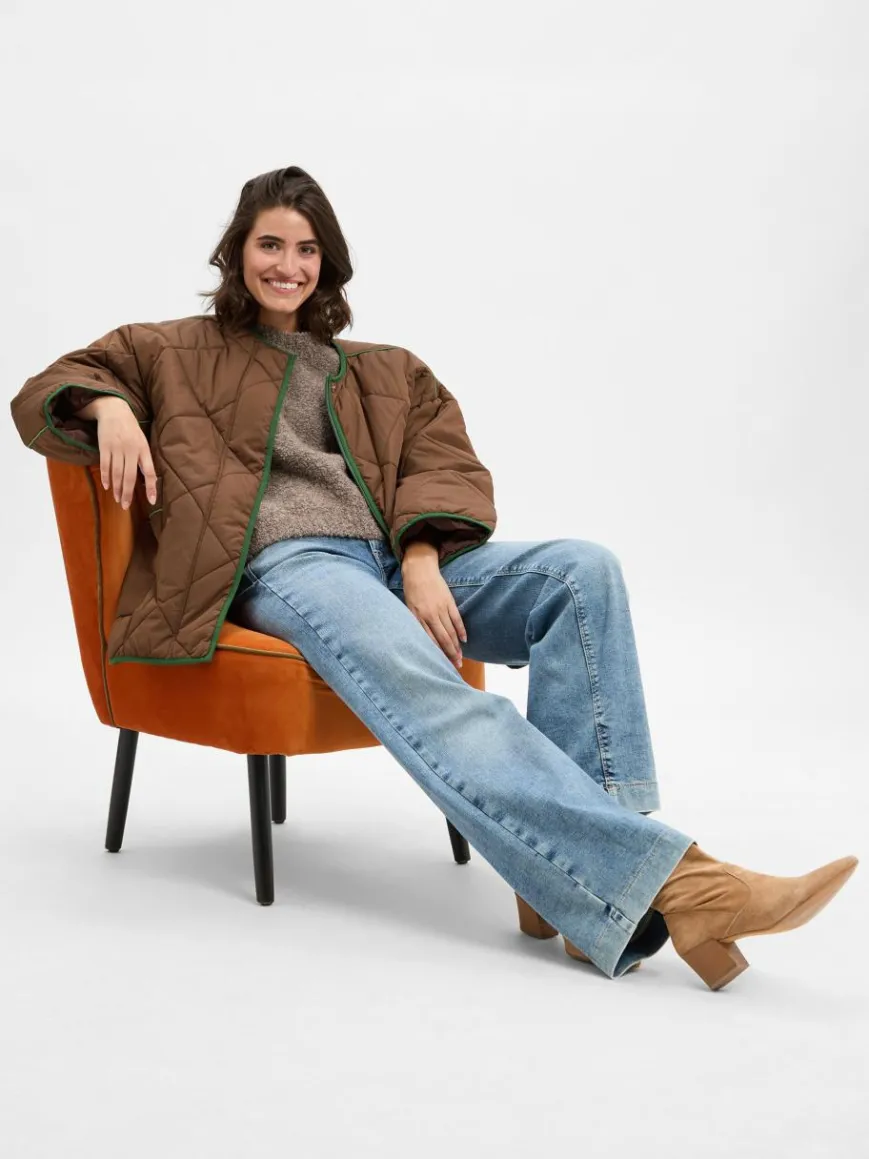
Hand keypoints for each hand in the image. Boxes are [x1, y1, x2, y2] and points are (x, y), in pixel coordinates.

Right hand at [86, 396, 156, 509]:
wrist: (114, 410)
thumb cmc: (131, 429)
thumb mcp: (142, 440)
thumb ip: (144, 458)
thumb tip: (148, 479)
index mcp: (144, 449)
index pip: (150, 472)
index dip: (151, 488)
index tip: (151, 501)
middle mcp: (131, 450)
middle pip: (130, 476)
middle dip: (127, 493)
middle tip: (125, 506)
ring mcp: (117, 448)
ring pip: (116, 473)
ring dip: (116, 488)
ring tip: (117, 499)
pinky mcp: (105, 446)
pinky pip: (105, 465)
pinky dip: (105, 477)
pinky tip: (106, 486)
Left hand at [401, 554, 466, 668]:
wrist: (419, 569)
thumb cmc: (411, 590)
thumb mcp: (408, 607)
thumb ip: (415, 622)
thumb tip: (421, 640)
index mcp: (418, 617)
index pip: (429, 641)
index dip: (436, 654)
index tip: (441, 665)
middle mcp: (430, 615)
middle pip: (442, 639)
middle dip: (450, 654)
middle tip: (456, 667)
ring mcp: (441, 608)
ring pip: (450, 632)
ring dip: (456, 646)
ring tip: (460, 658)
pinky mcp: (449, 601)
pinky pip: (456, 619)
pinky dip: (461, 630)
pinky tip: (464, 640)